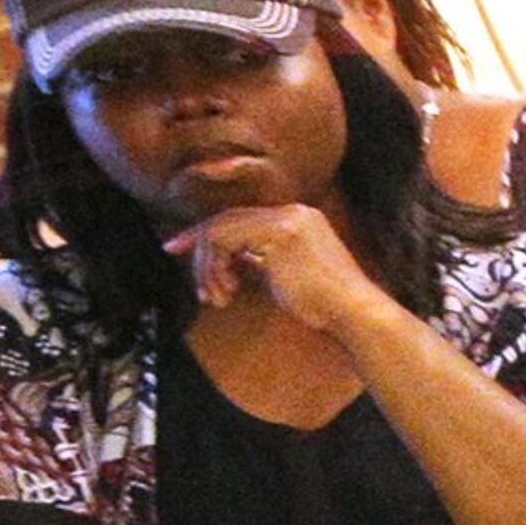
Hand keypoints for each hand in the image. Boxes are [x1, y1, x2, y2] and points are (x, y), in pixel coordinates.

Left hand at [169, 204, 394, 335]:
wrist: (352, 312)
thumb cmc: (323, 303)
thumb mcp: (283, 274)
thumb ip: (257, 260)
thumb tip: (226, 261)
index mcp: (298, 218)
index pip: (240, 218)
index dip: (206, 234)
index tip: (180, 248)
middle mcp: (293, 212)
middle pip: (227, 219)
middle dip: (196, 243)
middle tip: (173, 256)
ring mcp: (286, 221)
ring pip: (221, 231)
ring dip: (208, 266)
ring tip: (216, 295)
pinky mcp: (278, 236)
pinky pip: (226, 243)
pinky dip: (215, 269)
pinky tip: (224, 292)